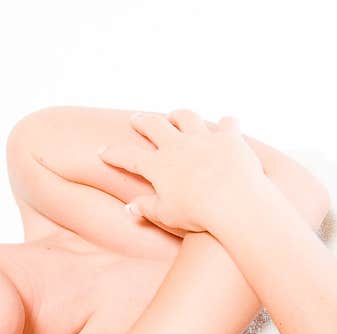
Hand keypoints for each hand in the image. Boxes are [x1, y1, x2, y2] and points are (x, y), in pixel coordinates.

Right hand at [99, 109, 273, 237]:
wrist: (234, 202)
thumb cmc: (198, 214)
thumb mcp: (166, 215)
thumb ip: (147, 209)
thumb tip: (129, 208)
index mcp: (158, 166)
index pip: (128, 157)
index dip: (114, 154)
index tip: (103, 151)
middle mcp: (178, 145)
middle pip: (154, 125)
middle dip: (143, 121)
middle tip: (136, 119)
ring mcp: (204, 138)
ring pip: (188, 117)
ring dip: (179, 115)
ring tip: (175, 116)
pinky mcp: (230, 138)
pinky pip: (228, 124)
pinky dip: (226, 125)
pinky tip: (226, 126)